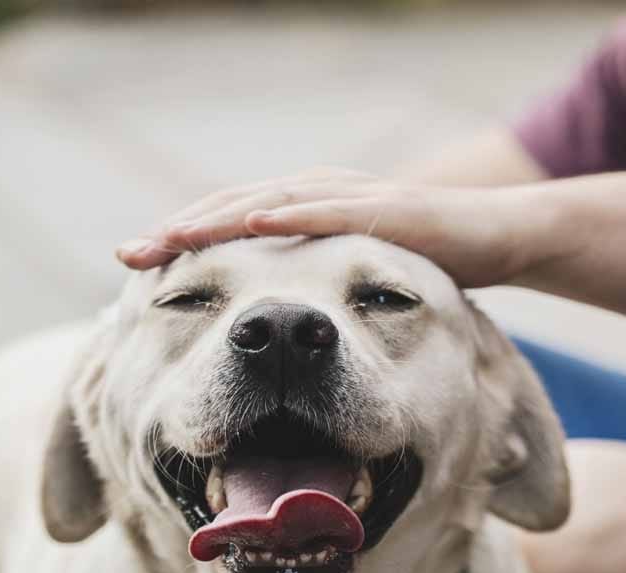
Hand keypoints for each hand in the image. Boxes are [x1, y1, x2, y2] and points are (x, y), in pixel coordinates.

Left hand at [115, 167, 537, 287]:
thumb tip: (262, 324)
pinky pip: (332, 210)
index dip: (180, 242)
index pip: (227, 224)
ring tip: (171, 236)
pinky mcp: (389, 210)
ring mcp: (351, 198)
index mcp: (303, 211)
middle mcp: (317, 195)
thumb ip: (309, 289)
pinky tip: (253, 220)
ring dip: (217, 218)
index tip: (132, 266)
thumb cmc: (421, 261)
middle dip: (179, 231)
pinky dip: (291, 212)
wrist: (498, 238)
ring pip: (270, 201)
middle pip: (233, 208)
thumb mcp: (351, 281)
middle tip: (127, 254)